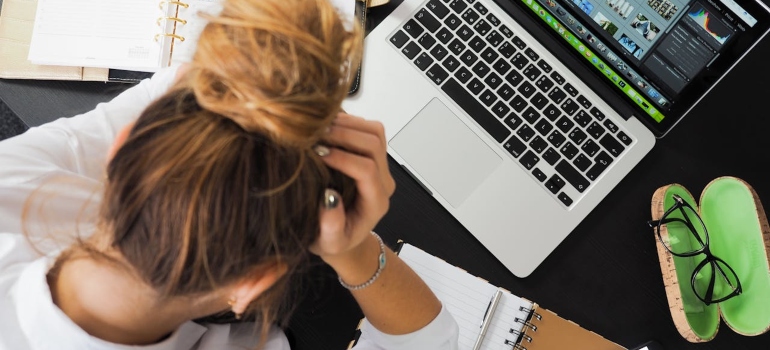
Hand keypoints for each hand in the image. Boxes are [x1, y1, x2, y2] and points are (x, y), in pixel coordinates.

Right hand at [309, 113, 394, 265]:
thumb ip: (331, 226)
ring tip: (319, 128)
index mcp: (376, 202)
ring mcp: (380, 165)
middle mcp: (383, 181)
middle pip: (374, 144)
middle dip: (344, 135)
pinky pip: (368, 129)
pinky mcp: (372, 155)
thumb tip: (329, 198)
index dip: (343, 158)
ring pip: (374, 131)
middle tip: (315, 135)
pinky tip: (325, 126)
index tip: (317, 154)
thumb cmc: (335, 240)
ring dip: (347, 124)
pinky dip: (348, 121)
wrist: (345, 236)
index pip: (367, 170)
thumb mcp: (329, 243)